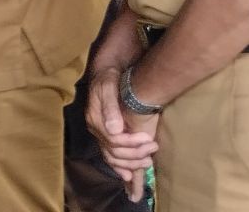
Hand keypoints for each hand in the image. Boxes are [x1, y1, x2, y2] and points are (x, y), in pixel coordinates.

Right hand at [86, 67, 158, 188]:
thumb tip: (114, 129)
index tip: (148, 140)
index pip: (113, 140)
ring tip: (148, 162)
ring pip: (112, 157)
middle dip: (134, 153)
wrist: (105, 72)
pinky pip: (110, 156)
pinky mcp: (105, 135)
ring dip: (130, 163)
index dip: (131, 143)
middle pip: (113, 151)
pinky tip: (129, 175)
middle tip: (153, 149)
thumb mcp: (108, 87)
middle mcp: (95, 128)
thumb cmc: (108, 78)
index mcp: (94, 118)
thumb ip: (110, 107)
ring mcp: (99, 133)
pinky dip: (119, 166)